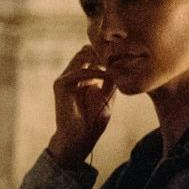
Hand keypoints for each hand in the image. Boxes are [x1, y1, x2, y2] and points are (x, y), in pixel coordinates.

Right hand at [48, 45, 115, 165]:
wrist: (80, 137)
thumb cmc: (93, 120)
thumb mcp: (108, 95)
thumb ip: (111, 79)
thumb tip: (121, 63)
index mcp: (82, 77)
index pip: (92, 54)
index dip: (107, 53)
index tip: (127, 55)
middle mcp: (72, 75)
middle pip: (86, 51)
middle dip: (104, 51)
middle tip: (123, 55)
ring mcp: (65, 79)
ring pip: (81, 56)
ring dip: (99, 58)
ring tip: (116, 63)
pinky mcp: (60, 85)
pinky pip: (79, 72)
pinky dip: (95, 72)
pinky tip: (109, 76)